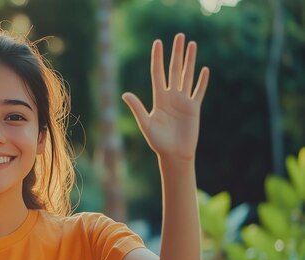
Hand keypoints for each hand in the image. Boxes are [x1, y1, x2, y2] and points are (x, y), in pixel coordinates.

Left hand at [122, 33, 208, 160]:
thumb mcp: (145, 124)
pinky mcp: (194, 108)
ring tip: (192, 44)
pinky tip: (205, 69)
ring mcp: (183, 101)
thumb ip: (137, 108)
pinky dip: (202, 81)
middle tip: (179, 36)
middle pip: (174, 69)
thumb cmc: (158, 142)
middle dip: (176, 53)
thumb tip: (125, 94)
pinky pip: (199, 91)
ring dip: (190, 60)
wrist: (174, 154)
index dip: (158, 58)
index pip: (158, 73)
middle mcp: (171, 96)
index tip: (158, 43)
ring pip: (187, 75)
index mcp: (159, 98)